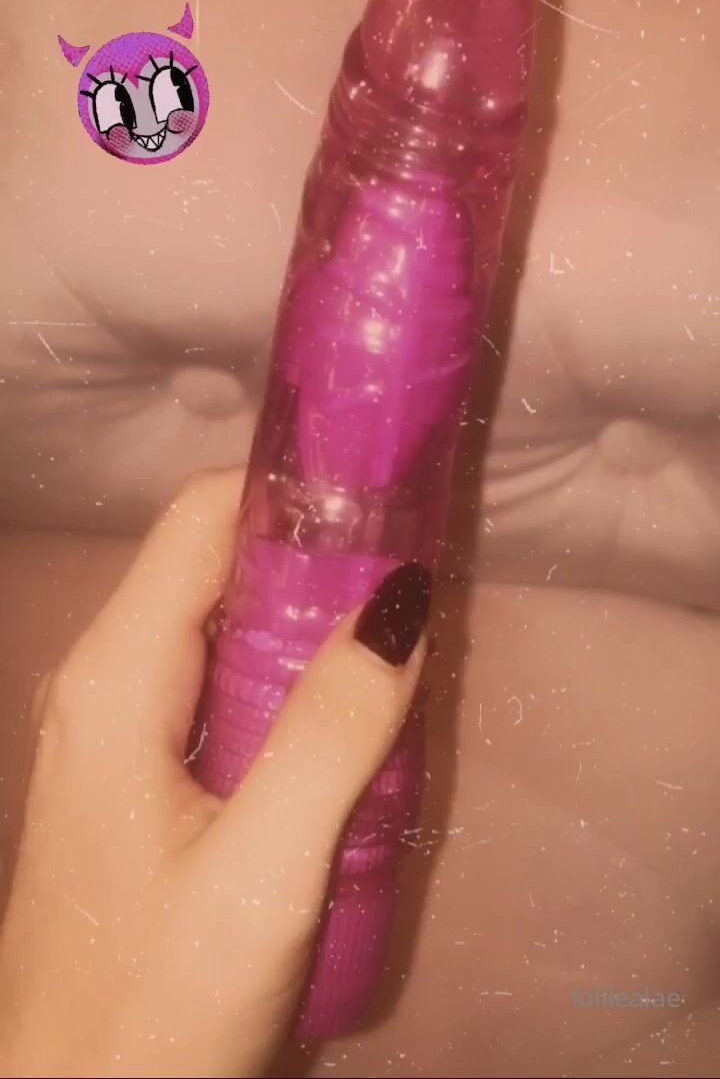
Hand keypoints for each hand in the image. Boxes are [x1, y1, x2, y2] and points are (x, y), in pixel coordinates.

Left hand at [0, 468, 426, 1078]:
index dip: (296, 494)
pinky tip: (349, 729)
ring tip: (403, 656)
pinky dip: (290, 688)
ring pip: (225, 631)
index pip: (203, 518)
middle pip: (217, 567)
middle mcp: (105, 681)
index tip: (393, 505)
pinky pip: (223, 692)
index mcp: (115, 676)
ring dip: (312, 632)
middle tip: (418, 593)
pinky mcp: (140, 779)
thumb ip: (332, 731)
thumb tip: (401, 595)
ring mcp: (117, 731)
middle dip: (319, 565)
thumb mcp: (260, 872)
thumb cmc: (155, 1005)